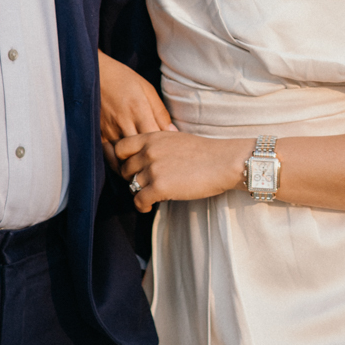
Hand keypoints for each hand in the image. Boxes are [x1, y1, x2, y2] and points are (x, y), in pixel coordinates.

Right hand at [98, 50, 171, 172]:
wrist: (94, 73)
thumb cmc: (124, 80)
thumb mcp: (147, 90)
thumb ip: (161, 113)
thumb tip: (174, 133)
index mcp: (139, 110)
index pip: (156, 141)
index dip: (166, 153)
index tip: (175, 162)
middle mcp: (124, 122)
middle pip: (141, 154)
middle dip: (152, 166)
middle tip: (164, 175)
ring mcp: (109, 130)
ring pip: (124, 160)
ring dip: (135, 170)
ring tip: (146, 177)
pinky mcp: (99, 134)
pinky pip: (109, 157)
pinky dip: (118, 166)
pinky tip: (127, 170)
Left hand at [115, 129, 250, 212]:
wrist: (223, 162)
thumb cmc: (204, 152)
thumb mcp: (175, 138)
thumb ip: (157, 145)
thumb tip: (146, 157)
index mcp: (152, 137)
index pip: (121, 147)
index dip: (122, 160)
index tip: (131, 169)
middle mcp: (148, 151)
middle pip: (125, 169)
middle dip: (132, 179)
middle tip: (142, 186)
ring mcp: (153, 169)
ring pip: (132, 185)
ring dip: (138, 193)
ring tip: (147, 197)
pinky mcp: (160, 187)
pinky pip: (139, 200)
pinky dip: (142, 206)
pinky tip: (148, 207)